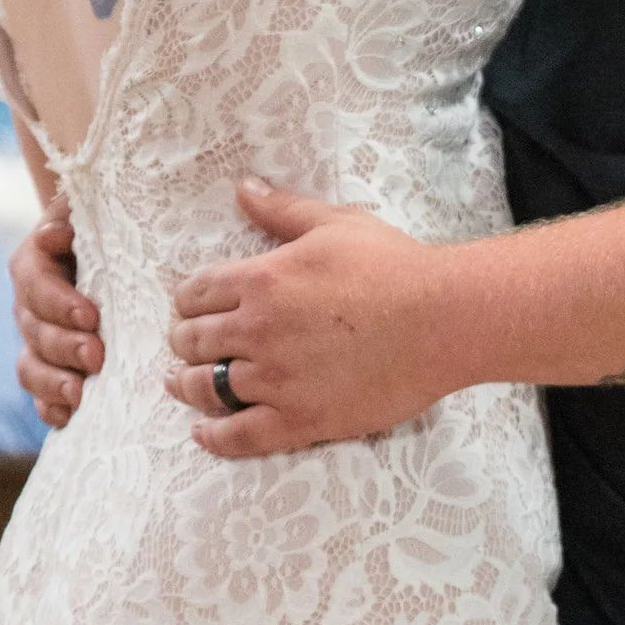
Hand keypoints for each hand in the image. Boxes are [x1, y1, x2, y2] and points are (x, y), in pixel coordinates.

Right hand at [12, 195, 99, 427]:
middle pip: (35, 331)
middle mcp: (29, 306)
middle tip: (96, 356)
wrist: (109, 253)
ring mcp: (37, 341)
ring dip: (53, 382)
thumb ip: (73, 216)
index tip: (90, 316)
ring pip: (31, 367)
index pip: (35, 284)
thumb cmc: (105, 229)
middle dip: (64, 346)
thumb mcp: (91, 213)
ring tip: (79, 394)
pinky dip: (50, 407)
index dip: (58, 303)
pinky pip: (40, 394)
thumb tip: (53, 234)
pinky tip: (67, 417)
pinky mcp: (51, 369)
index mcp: (34, 265)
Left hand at [165, 179, 464, 455]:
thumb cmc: (394, 267)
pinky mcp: (300, 419)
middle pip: (193, 341)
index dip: (187, 301)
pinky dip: (214, 437)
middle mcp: (257, 331)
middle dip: (185, 341)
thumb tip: (243, 188)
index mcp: (261, 280)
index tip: (191, 308)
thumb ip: (282, 211)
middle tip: (188, 345)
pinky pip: (240, 436)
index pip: (195, 293)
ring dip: (187, 386)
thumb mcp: (335, 223)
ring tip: (181, 385)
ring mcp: (276, 380)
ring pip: (206, 389)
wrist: (443, 321)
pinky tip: (205, 432)